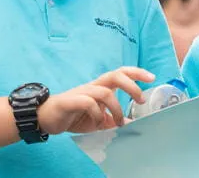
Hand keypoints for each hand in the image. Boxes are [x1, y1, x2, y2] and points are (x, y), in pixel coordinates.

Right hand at [37, 67, 154, 134]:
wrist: (46, 118)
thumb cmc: (73, 116)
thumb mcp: (98, 121)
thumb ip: (113, 120)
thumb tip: (132, 124)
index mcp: (100, 88)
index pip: (120, 73)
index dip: (136, 73)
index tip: (151, 78)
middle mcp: (93, 86)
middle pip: (115, 75)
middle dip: (131, 85)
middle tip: (141, 98)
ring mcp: (82, 93)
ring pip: (104, 91)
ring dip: (116, 108)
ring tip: (118, 122)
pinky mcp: (70, 101)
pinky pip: (88, 103)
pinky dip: (97, 115)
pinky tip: (97, 124)